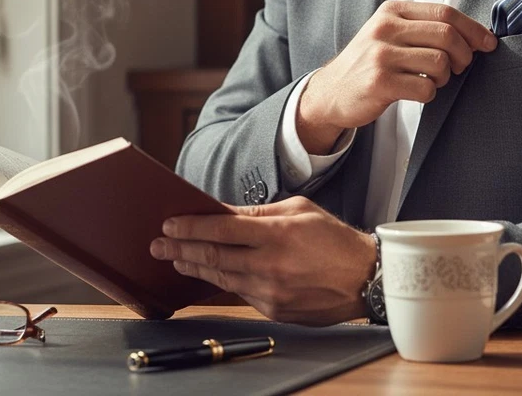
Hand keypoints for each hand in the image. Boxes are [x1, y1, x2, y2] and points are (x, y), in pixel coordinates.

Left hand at [150, 197, 376, 324]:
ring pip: (221, 278)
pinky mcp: (273, 310)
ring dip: (195, 267)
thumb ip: (259, 213)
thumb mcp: (299, 210)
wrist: (363, 278)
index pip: (222, 228)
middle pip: (214, 256)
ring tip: (175, 258)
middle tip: (158, 244)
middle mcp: (270, 265)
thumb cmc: (333, 238)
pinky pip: (240, 294)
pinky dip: (221, 282)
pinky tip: (208, 273)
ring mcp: (270, 292)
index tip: (170, 223)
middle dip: (181, 248)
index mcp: (277, 234)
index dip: (191, 226)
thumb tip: (224, 213)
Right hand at [298, 0, 496, 152]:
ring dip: (446, 77)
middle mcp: (385, 29)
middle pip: (447, 35)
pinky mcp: (379, 82)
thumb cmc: (368, 63)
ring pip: (439, 62)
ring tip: (434, 80)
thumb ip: (422, 27)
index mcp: (392, 11)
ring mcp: (381, 55)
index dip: (473, 28)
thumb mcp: (388, 32)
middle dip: (465, 54)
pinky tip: (418, 91)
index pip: (444, 12)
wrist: (331, 91)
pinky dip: (430, 93)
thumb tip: (472, 34)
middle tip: (462, 67)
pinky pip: (425, 88)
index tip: (488, 43)